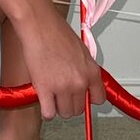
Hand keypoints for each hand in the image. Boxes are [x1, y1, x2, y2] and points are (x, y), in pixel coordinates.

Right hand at [19, 4, 107, 120]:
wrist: (40, 26)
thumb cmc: (57, 33)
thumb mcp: (81, 51)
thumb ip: (84, 70)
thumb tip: (83, 81)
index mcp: (91, 71)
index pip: (99, 99)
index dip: (87, 99)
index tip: (82, 98)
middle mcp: (80, 82)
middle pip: (79, 109)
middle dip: (70, 103)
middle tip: (62, 94)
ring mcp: (63, 87)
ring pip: (64, 113)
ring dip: (57, 107)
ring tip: (51, 96)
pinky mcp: (45, 89)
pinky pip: (48, 113)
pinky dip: (45, 111)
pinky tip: (43, 102)